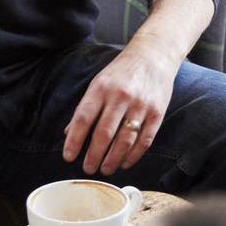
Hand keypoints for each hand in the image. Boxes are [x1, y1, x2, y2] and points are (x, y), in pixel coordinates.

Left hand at [61, 43, 179, 174]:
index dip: (74, 140)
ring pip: (124, 141)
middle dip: (93, 156)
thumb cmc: (122, 72)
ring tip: (105, 169)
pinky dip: (133, 156)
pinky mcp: (157, 113)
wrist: (154, 55)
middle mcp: (121, 96)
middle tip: (88, 169)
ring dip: (113, 160)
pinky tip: (124, 163)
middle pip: (104, 133)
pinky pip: (144, 141)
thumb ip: (85, 108)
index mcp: (101, 88)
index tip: (68, 157)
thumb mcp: (99, 83)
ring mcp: (141, 105)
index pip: (84, 118)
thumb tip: (69, 133)